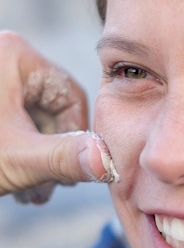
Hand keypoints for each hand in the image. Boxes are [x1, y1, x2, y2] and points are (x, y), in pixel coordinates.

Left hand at [0, 31, 116, 203]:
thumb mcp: (16, 158)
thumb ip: (65, 159)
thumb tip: (109, 161)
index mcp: (15, 55)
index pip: (70, 96)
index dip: (76, 138)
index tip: (71, 174)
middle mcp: (4, 57)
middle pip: (50, 109)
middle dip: (50, 153)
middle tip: (43, 191)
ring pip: (31, 118)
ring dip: (35, 157)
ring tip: (26, 192)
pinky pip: (12, 119)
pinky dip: (16, 149)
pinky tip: (12, 178)